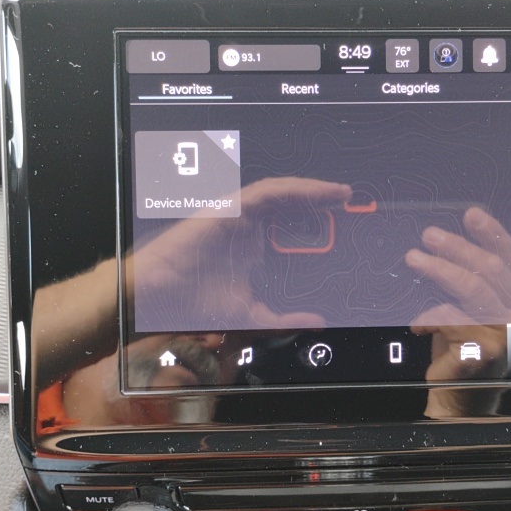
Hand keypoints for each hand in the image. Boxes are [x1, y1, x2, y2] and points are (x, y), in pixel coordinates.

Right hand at [131, 177, 351, 329]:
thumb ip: (284, 319)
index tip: (347, 228)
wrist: (160, 297)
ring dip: (312, 190)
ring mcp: (239, 216)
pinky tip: (314, 192)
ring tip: (338, 193)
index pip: (293, 229)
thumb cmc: (196, 303)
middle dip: (322, 202)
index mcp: (254, 248)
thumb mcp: (252, 314)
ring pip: (282, 193)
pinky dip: (292, 189)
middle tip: (350, 203)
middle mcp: (249, 228)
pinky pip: (266, 191)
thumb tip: (317, 322)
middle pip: (292, 207)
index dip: (320, 224)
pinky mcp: (230, 207)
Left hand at [406, 207, 510, 382]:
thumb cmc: (461, 351)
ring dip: (440, 269)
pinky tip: (417, 323)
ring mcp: (505, 334)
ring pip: (473, 289)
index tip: (471, 214)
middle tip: (429, 235)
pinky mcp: (483, 351)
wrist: (459, 399)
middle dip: (458, 247)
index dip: (494, 234)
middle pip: (492, 269)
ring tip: (415, 258)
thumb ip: (472, 283)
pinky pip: (451, 319)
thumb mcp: (472, 311)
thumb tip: (444, 244)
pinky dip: (429, 316)